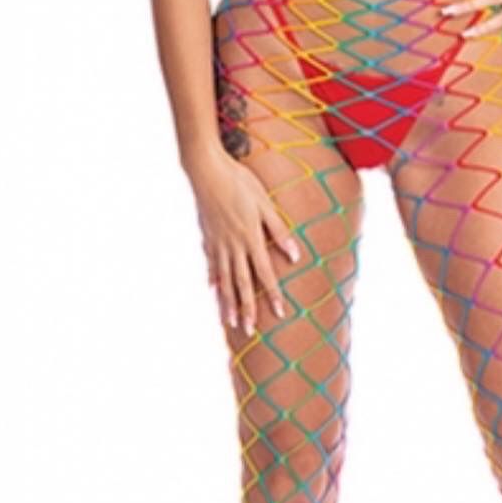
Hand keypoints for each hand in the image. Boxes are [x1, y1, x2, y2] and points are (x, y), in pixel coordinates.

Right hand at [190, 147, 300, 336]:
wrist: (206, 171)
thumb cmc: (240, 183)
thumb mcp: (265, 204)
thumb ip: (279, 230)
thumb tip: (295, 255)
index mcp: (251, 238)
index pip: (265, 273)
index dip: (272, 294)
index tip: (279, 313)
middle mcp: (233, 246)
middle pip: (242, 284)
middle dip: (247, 309)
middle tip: (250, 331)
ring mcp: (218, 244)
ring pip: (224, 280)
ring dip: (228, 303)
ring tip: (230, 322)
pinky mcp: (207, 238)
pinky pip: (211, 265)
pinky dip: (213, 280)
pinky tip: (213, 291)